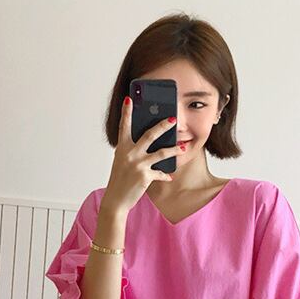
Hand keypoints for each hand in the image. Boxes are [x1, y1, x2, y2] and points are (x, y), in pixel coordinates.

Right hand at [99, 96, 185, 216]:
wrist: (116, 199)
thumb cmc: (120, 179)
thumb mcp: (122, 161)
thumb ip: (132, 151)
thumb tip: (148, 143)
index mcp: (122, 147)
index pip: (124, 126)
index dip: (127, 113)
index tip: (129, 99)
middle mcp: (130, 153)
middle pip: (150, 135)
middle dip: (163, 126)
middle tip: (173, 119)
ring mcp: (138, 164)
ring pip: (161, 153)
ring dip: (174, 150)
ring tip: (183, 147)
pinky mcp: (145, 176)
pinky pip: (160, 173)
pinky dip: (165, 175)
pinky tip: (170, 176)